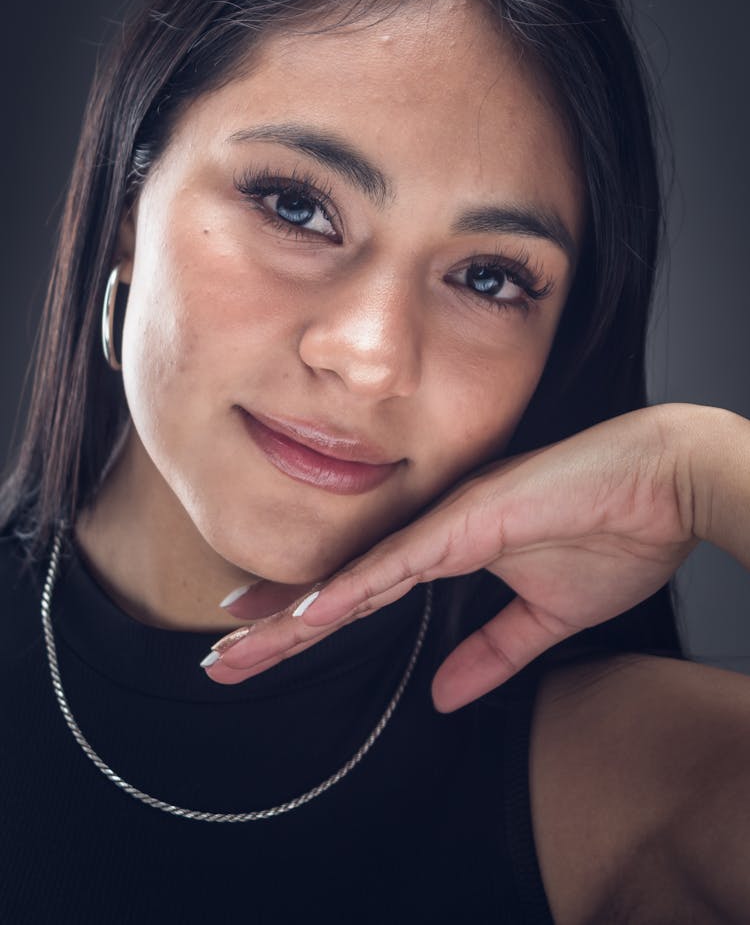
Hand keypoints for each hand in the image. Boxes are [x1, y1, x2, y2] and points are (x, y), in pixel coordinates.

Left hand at [205, 404, 699, 709]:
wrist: (668, 484)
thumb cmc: (617, 532)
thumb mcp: (545, 619)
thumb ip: (491, 654)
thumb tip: (444, 696)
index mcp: (448, 549)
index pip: (362, 591)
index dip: (307, 617)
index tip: (260, 639)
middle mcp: (433, 532)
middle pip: (340, 585)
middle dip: (278, 623)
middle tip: (220, 656)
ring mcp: (446, 523)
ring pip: (354, 574)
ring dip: (293, 612)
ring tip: (235, 642)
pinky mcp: (471, 519)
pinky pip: (400, 561)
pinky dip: (352, 587)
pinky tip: (307, 612)